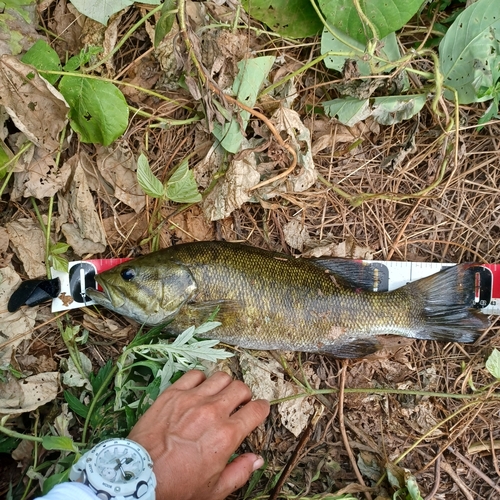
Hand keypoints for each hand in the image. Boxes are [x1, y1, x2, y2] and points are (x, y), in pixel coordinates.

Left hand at [128, 370, 269, 499]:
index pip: (256, 410)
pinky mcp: (172, 393)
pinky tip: (198, 389)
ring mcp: (192, 399)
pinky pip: (194, 374)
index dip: (262, 409)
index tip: (259, 410)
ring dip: (225, 385)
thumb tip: (257, 459)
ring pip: (220, 377)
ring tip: (219, 395)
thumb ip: (240, 472)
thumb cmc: (177, 488)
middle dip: (245, 395)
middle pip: (240, 388)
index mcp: (227, 435)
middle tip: (239, 403)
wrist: (139, 478)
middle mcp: (213, 412)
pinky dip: (201, 379)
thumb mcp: (214, 490)